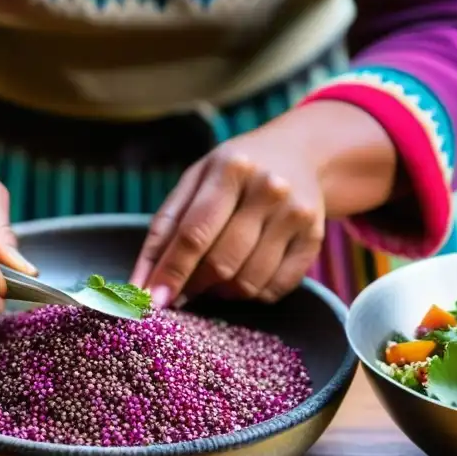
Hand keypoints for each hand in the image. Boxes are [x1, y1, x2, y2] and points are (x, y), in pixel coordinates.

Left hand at [131, 101, 397, 306]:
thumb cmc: (232, 172)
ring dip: (222, 293)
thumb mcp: (193, 181)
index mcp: (230, 169)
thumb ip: (164, 229)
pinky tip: (243, 277)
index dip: (171, 272)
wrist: (298, 154)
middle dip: (195, 285)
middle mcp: (268, 188)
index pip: (193, 234)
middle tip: (185, 288)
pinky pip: (276, 288)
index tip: (152, 301)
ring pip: (249, 282)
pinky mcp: (315, 238)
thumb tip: (142, 284)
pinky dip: (252, 295)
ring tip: (214, 278)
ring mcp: (296, 214)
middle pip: (221, 262)